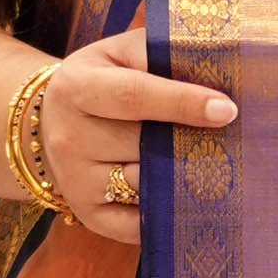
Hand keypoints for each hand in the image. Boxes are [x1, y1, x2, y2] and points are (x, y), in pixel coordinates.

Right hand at [36, 25, 234, 246]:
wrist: (47, 124)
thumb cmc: (101, 82)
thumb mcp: (118, 54)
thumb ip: (158, 53)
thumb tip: (216, 63)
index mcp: (77, 87)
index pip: (133, 96)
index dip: (182, 103)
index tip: (227, 110)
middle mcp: (69, 137)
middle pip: (144, 145)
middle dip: (190, 142)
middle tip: (230, 138)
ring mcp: (76, 181)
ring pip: (145, 185)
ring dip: (181, 176)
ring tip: (206, 161)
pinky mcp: (88, 214)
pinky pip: (137, 224)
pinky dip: (165, 213)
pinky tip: (184, 196)